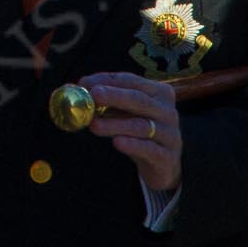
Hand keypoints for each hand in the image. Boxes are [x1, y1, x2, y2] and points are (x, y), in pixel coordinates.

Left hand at [78, 71, 181, 194]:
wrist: (162, 165)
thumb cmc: (139, 132)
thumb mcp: (125, 113)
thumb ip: (106, 101)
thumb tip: (77, 88)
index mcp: (158, 92)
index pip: (131, 81)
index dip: (107, 81)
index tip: (85, 83)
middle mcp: (167, 111)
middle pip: (139, 100)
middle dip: (114, 96)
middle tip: (93, 95)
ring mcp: (170, 134)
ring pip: (140, 126)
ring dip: (115, 124)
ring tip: (93, 125)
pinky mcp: (167, 157)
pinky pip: (149, 149)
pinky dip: (132, 145)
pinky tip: (117, 143)